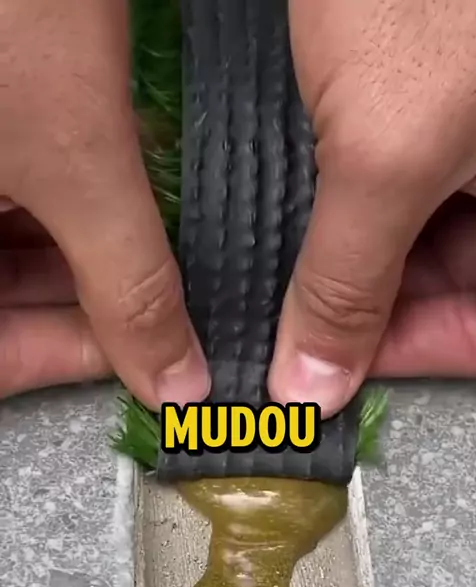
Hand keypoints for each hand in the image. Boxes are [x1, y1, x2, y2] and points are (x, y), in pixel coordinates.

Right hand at [0, 0, 208, 405]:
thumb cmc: (6, 10)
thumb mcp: (70, 151)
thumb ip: (126, 279)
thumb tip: (176, 379)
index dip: (56, 363)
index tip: (142, 359)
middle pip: (2, 301)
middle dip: (79, 315)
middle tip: (166, 318)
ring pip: (11, 248)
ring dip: (82, 264)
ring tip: (161, 269)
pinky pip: (16, 191)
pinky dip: (69, 207)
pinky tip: (125, 206)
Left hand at [268, 0, 475, 416]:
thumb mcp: (392, 149)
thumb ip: (351, 278)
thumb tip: (318, 383)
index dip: (422, 355)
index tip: (341, 377)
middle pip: (453, 281)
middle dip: (378, 315)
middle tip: (296, 338)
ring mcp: (469, 141)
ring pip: (424, 237)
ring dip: (355, 267)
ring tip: (284, 286)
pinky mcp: (430, 105)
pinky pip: (399, 182)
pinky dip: (347, 211)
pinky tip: (298, 220)